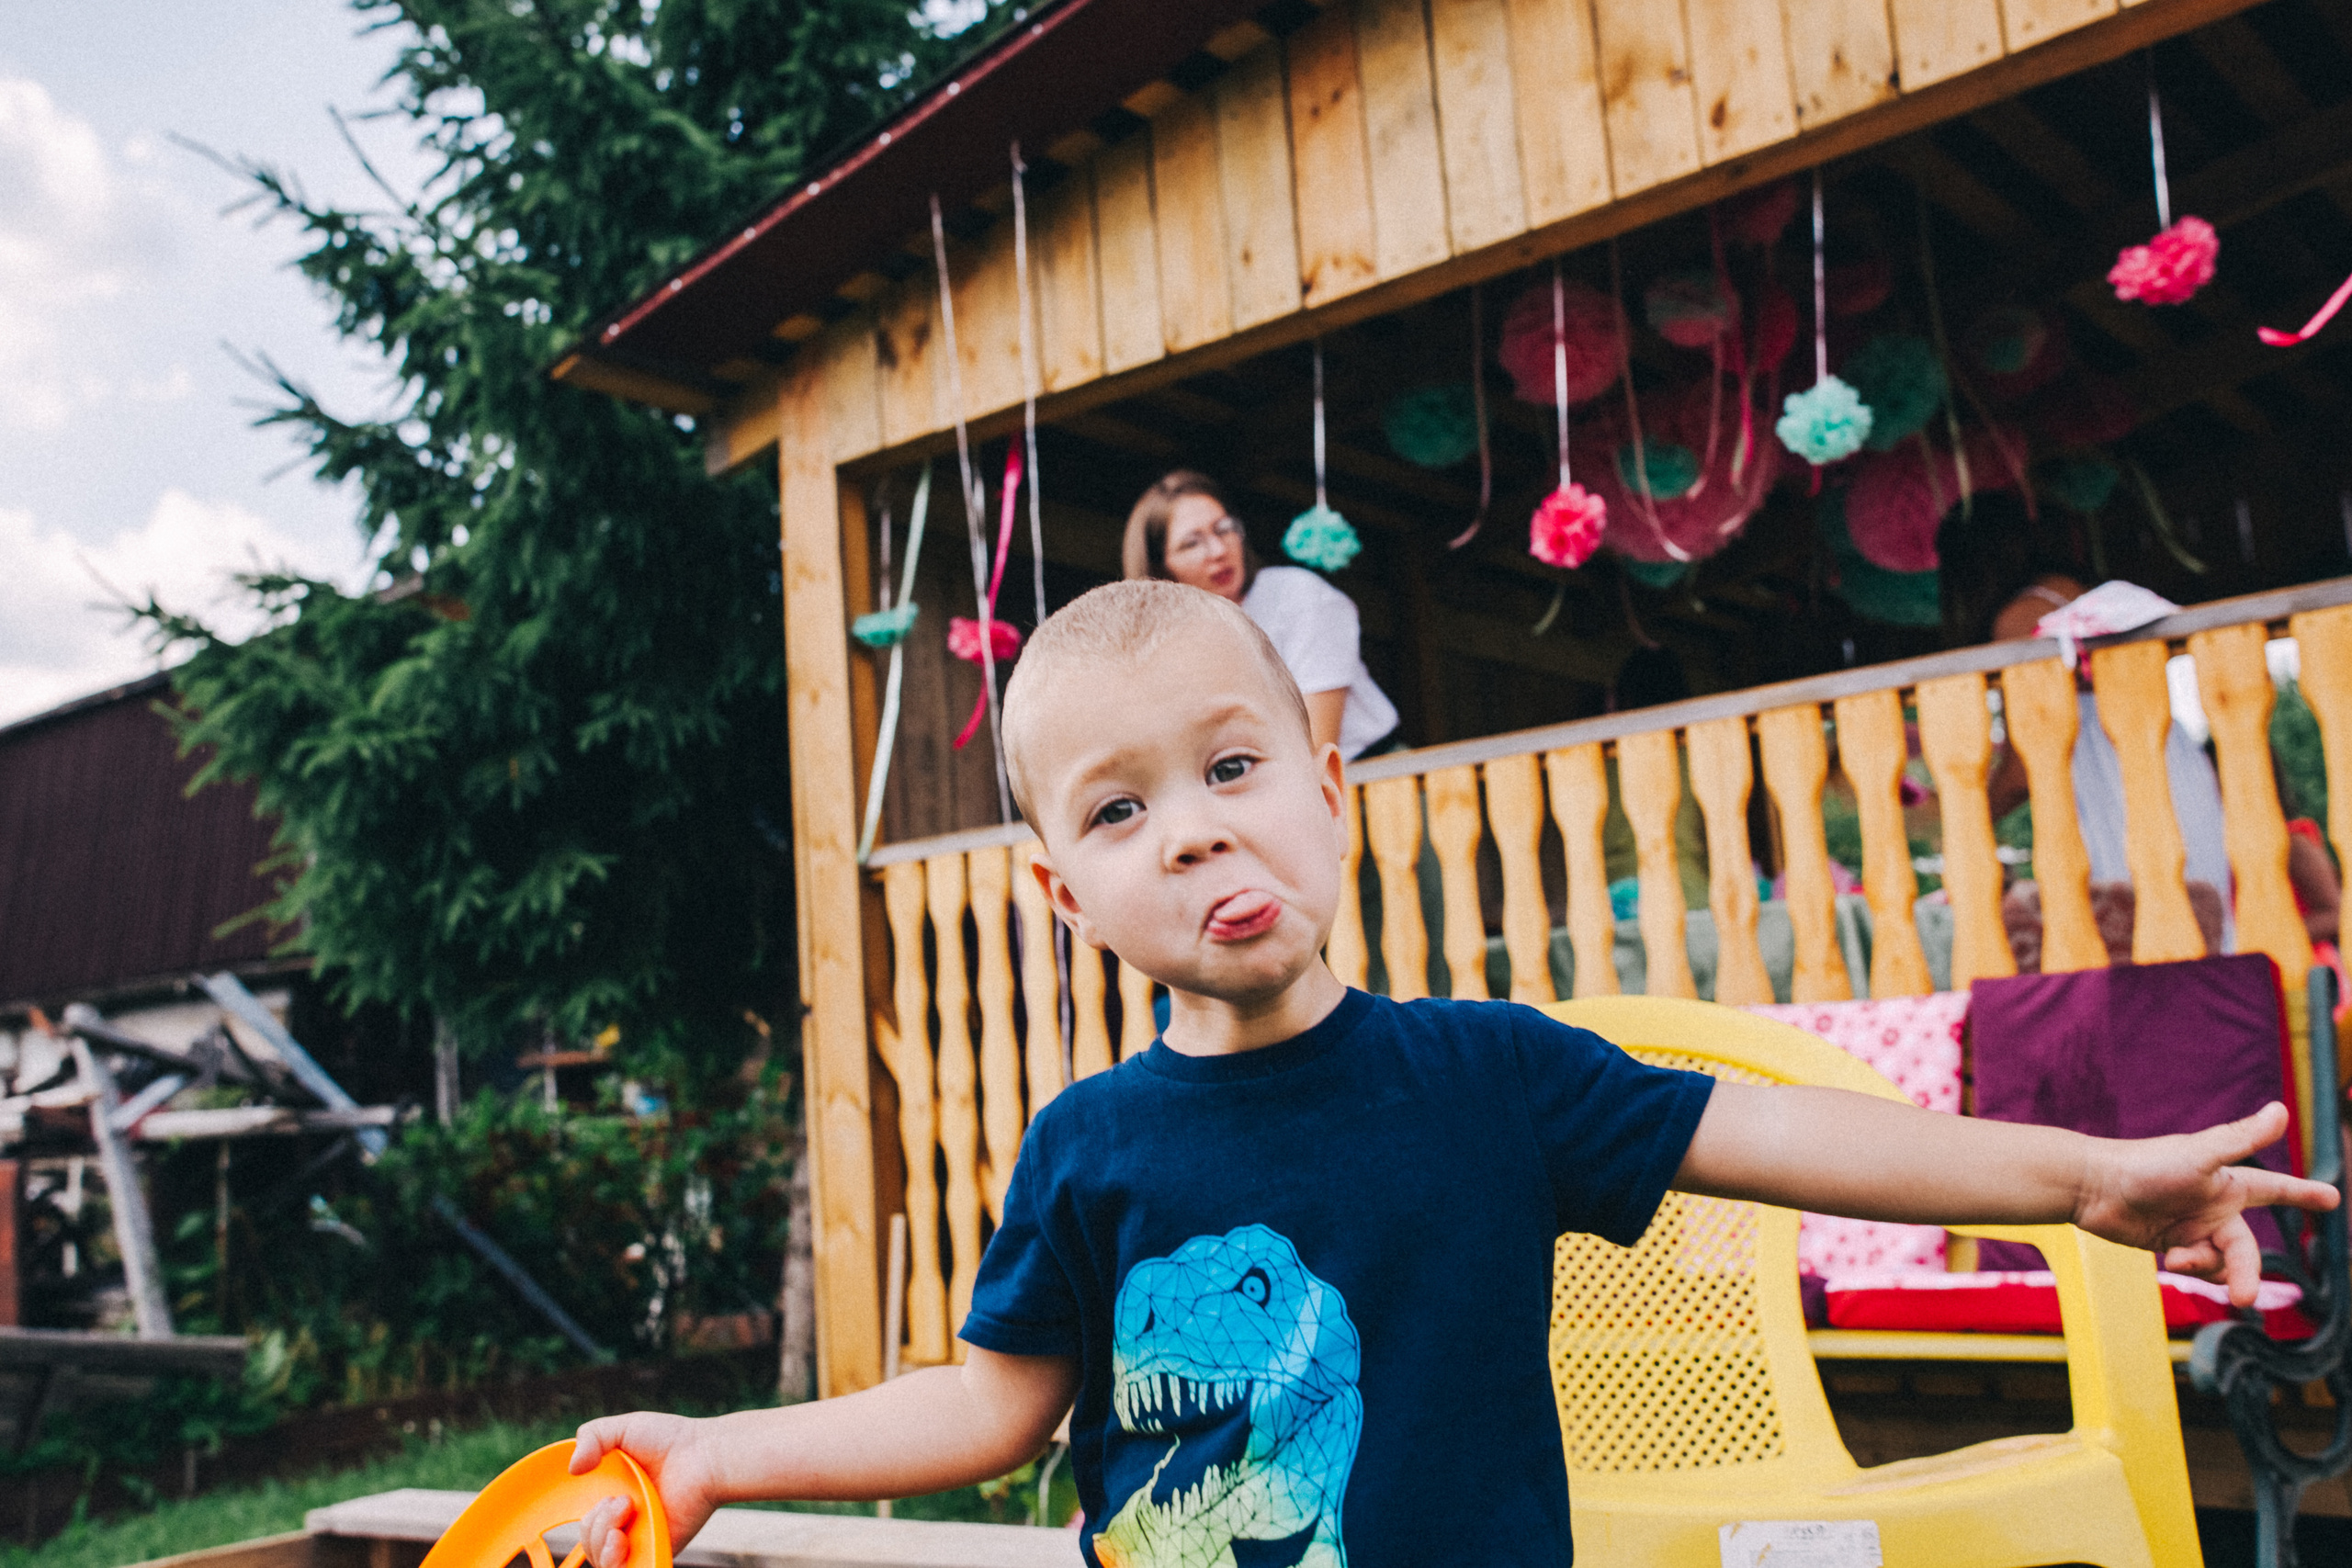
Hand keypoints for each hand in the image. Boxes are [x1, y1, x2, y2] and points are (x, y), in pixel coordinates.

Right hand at [571, 1412, 723, 1567]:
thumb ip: (590, 1437)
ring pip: (603, 1561)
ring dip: (602, 1540)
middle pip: (591, 1546)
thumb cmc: (670, 1439)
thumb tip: (573, 1469)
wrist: (705, 1454)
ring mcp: (644, 1539)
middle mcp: (629, 1525)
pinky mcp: (659, 1550)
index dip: (588, 1521)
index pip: (588, 1528)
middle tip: (623, 1501)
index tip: (604, 1499)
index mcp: (617, 1502)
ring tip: (627, 1509)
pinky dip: (616, 1562)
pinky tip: (621, 1540)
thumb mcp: (622, 1428)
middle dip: (596, 1526)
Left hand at [2074, 1102, 2340, 1305]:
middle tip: (2245, 1298)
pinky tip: (2168, 1257)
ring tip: (2179, 1258)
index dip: (2303, 1193)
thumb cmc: (2145, 1165)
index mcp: (2228, 1183)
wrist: (2092, 1187)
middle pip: (2247, 1249)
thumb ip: (2241, 1138)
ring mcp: (2193, 1228)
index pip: (2276, 1188)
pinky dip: (2189, 1268)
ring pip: (2222, 1264)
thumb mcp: (2199, 1156)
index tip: (2332, 1198)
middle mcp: (2215, 1206)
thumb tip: (2282, 1110)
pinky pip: (2197, 1268)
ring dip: (2207, 1268)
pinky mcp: (2172, 1246)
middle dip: (2248, 1274)